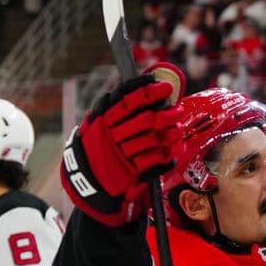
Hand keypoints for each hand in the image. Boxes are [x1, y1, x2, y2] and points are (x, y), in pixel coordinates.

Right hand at [61, 65, 184, 225]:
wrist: (86, 180)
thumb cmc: (96, 146)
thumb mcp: (96, 124)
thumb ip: (112, 106)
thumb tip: (138, 85)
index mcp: (104, 121)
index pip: (130, 101)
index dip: (150, 92)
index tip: (165, 87)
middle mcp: (113, 137)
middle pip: (146, 120)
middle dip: (167, 114)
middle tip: (178, 110)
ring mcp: (122, 155)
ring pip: (154, 139)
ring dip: (171, 132)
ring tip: (179, 127)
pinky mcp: (132, 171)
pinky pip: (156, 160)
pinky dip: (170, 152)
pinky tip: (178, 146)